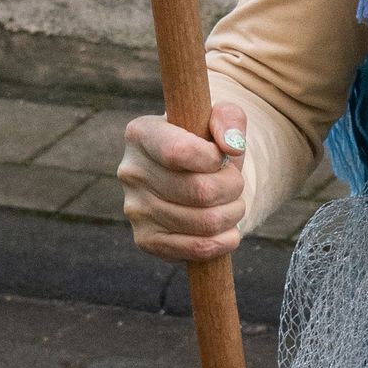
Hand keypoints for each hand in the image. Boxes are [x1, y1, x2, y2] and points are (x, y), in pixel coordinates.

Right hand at [118, 102, 247, 262]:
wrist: (193, 176)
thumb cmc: (206, 143)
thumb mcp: (220, 118)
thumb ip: (230, 119)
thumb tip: (231, 147)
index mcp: (141, 134)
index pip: (179, 152)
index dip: (214, 158)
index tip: (223, 157)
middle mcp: (131, 171)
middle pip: (200, 191)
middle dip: (232, 188)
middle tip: (236, 184)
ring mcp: (135, 209)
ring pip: (203, 221)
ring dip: (232, 214)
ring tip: (233, 204)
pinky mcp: (145, 240)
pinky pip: (194, 249)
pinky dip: (222, 242)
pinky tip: (228, 231)